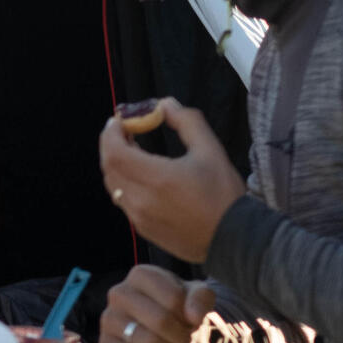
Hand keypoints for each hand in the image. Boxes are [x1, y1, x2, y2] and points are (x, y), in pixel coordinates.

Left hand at [99, 98, 245, 262]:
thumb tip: (165, 104)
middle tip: (123, 131)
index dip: (111, 133)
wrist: (233, 238)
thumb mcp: (211, 150)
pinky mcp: (142, 229)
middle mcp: (140, 199)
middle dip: (111, 145)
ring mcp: (138, 217)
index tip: (119, 120)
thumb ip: (187, 122)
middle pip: (109, 168)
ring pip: (114, 186)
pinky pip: (123, 202)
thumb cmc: (223, 194)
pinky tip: (139, 175)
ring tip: (130, 149)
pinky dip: (124, 183)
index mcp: (155, 178)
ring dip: (116, 165)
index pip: (114, 152)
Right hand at [99, 265, 217, 342]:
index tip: (192, 320)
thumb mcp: (197, 297)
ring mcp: (108, 319)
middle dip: (182, 336)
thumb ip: (201, 299)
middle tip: (185, 339)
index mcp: (141, 275)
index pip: (174, 298)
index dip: (191, 315)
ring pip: (148, 342)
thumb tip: (193, 316)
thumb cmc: (179, 307)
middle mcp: (119, 293)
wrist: (157, 330)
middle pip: (161, 320)